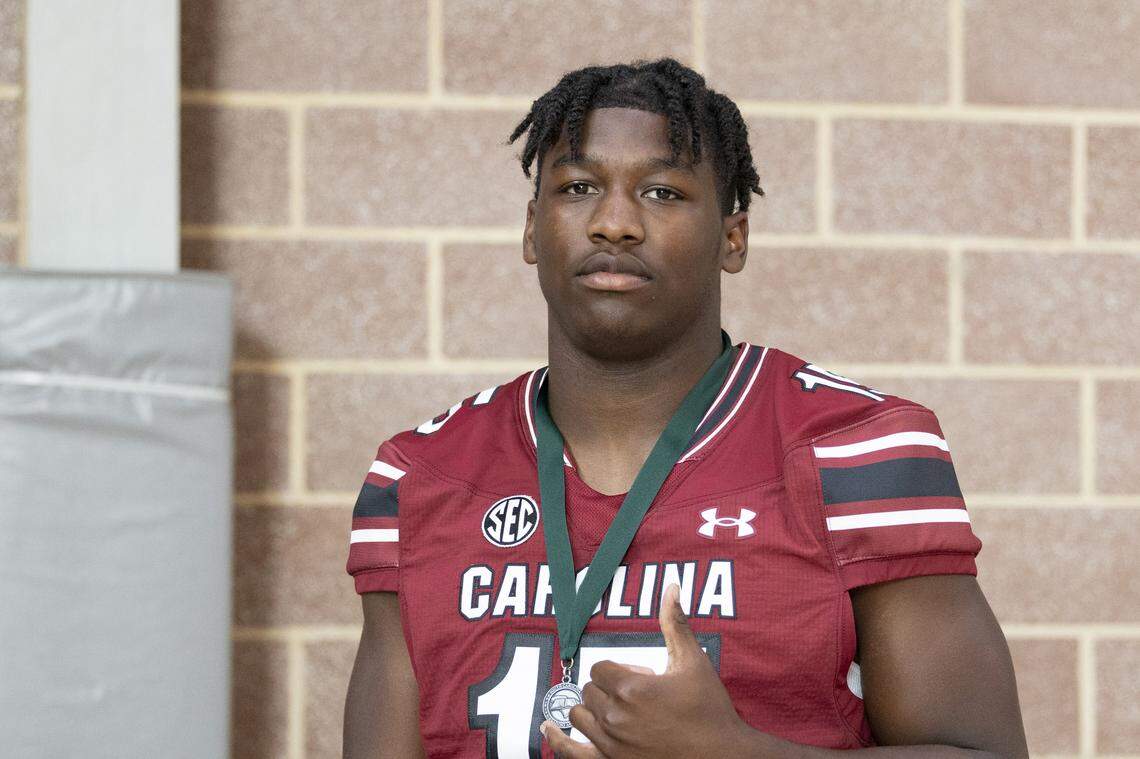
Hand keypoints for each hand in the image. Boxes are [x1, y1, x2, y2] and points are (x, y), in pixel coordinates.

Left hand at [541, 583, 749, 757]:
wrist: (724, 757)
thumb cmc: (710, 711)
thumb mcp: (694, 662)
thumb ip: (676, 623)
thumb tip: (671, 587)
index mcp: (631, 689)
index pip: (600, 669)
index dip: (620, 671)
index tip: (644, 678)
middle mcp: (615, 717)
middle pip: (590, 691)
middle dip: (610, 689)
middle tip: (641, 697)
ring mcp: (610, 746)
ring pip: (580, 716)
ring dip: (594, 710)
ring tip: (617, 711)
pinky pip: (571, 754)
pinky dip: (557, 741)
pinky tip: (547, 730)